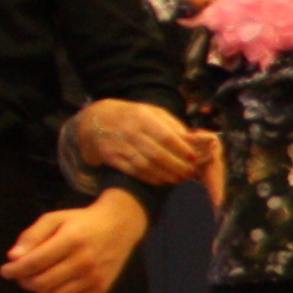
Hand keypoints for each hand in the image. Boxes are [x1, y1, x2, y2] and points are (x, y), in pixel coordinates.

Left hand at [0, 195, 147, 292]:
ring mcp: (94, 278)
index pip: (35, 262)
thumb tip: (13, 258)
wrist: (119, 226)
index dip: (15, 270)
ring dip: (40, 292)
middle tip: (23, 274)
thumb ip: (32, 236)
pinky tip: (55, 292)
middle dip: (25, 281)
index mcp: (71, 239)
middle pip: (42, 283)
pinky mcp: (101, 289)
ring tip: (40, 280)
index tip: (6, 270)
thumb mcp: (55, 219)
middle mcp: (84, 261)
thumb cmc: (82, 222)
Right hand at [73, 97, 212, 184]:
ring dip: (166, 175)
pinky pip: (134, 172)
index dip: (182, 150)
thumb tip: (194, 141)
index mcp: (142, 116)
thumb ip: (173, 126)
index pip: (165, 136)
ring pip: (146, 165)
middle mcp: (129, 131)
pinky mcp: (112, 158)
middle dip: (177, 166)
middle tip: (190, 173)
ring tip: (179, 178)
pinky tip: (162, 179)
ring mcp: (119, 146)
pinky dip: (151, 178)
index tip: (195, 159)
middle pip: (157, 154)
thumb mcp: (152, 113)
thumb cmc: (133, 117)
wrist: (97, 120)